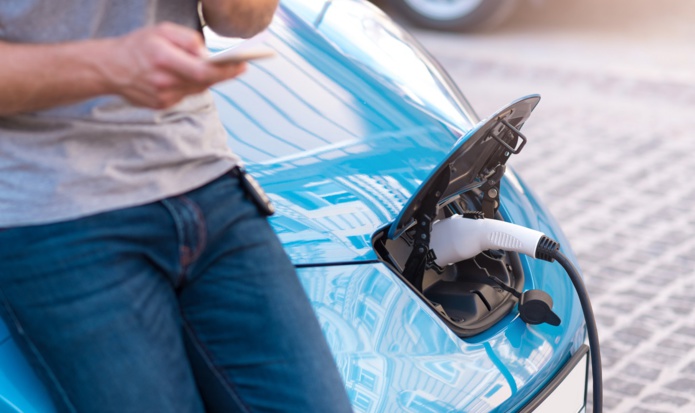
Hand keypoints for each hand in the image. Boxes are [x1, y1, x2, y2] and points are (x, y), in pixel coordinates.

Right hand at [101, 22, 245, 108]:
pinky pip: (185, 95)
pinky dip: (191, 85)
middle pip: (204, 83)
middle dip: (224, 75)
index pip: (202, 71)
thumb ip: (187, 39)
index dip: (225, 71)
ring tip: (220, 68)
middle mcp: (163, 81)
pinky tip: (190, 76)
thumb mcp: (162, 31)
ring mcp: (162, 97)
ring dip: (208, 79)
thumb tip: (208, 53)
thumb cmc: (139, 45)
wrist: (109, 68)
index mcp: (162, 58)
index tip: (243, 65)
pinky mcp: (161, 106)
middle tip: (241, 67)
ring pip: (197, 89)